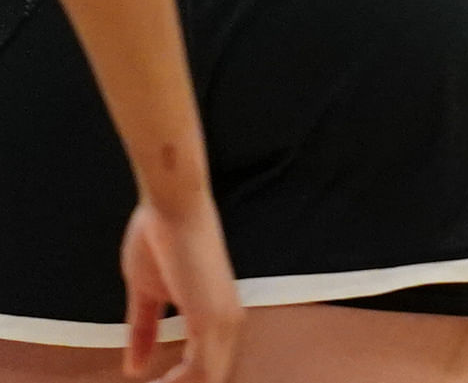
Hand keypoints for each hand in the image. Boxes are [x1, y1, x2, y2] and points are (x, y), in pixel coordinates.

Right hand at [121, 187, 239, 382]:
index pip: (208, 370)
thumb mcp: (146, 296)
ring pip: (207, 381)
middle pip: (211, 379)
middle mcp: (230, 323)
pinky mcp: (212, 319)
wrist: (171, 207)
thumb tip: (133, 368)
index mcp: (218, 318)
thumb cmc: (160, 241)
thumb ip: (144, 331)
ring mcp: (225, 322)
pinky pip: (200, 372)